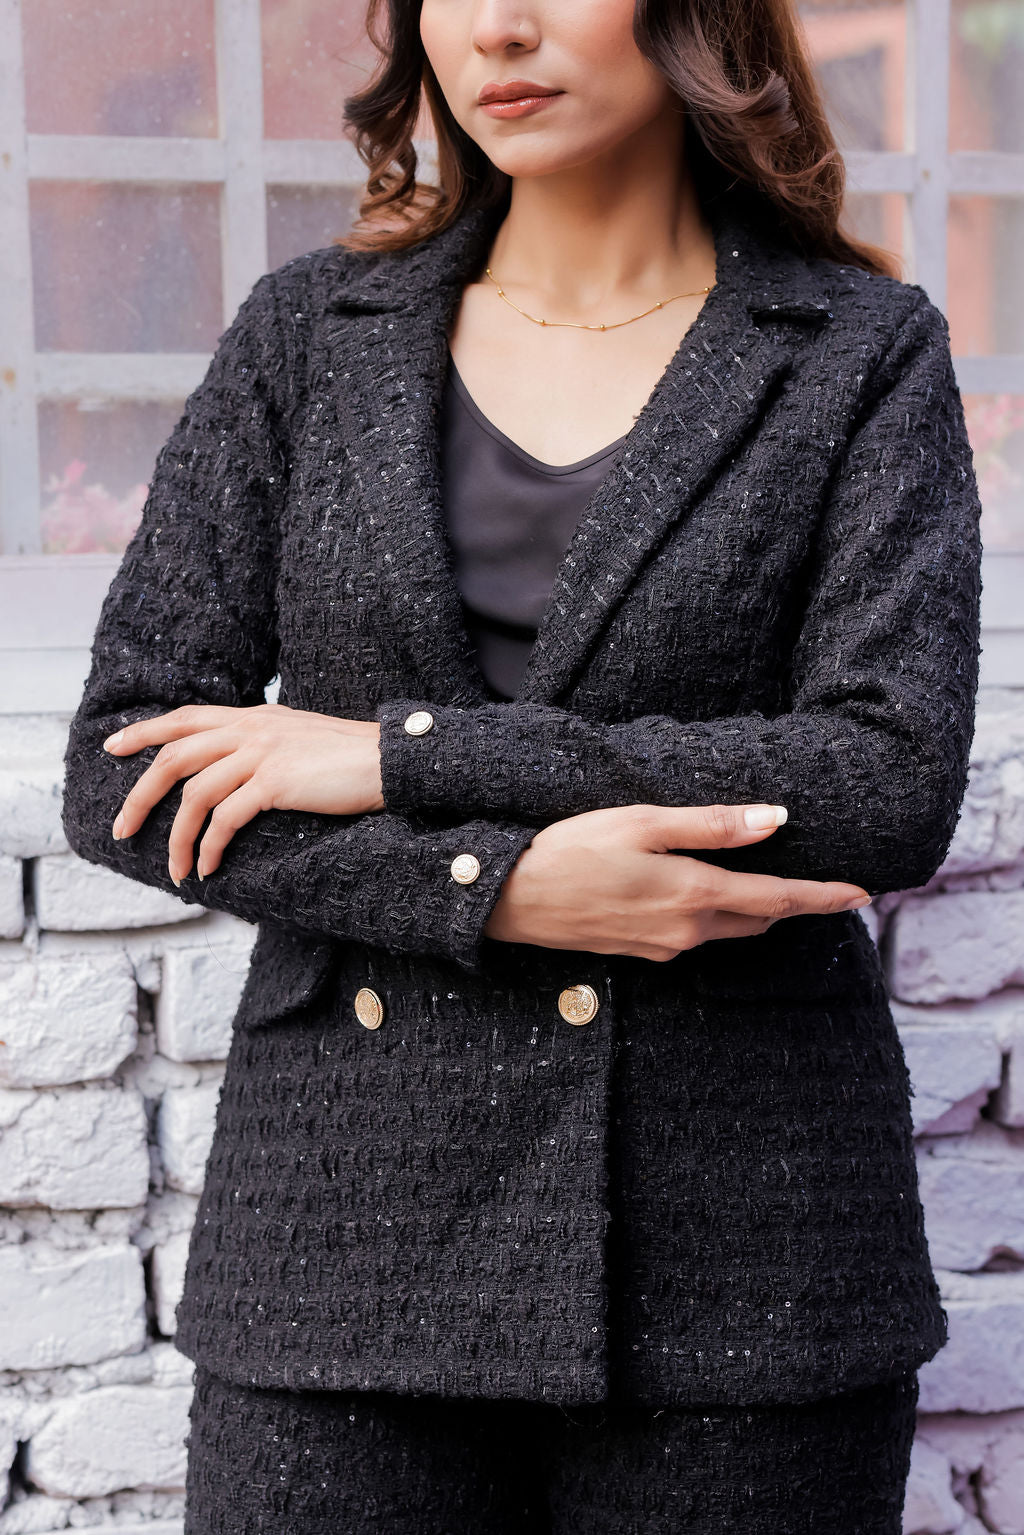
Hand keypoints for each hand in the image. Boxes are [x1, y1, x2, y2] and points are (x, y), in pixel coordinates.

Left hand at [102, 703, 384, 882]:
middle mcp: (251, 729)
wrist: (388, 760)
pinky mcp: (276, 782)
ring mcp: (262, 754)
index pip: (185, 717)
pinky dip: (210, 847)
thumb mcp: (297, 736)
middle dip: (141, 796)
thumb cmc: (350, 757)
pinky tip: (210, 866)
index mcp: (253, 716)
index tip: (113, 747)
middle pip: (175, 757)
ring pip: (195, 795)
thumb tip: (235, 764)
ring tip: (176, 869)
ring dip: (178, 838)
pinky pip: (225, 818)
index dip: (145, 731)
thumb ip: (263, 742)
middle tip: (122, 829)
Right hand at [484, 802, 870, 959]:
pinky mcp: (641, 952)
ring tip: (768, 883)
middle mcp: (687, 931)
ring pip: (727, 929)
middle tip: (822, 885)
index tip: (864, 894)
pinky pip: (695, 935)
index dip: (825, 898)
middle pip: (759, 920)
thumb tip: (776, 818)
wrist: (508, 899)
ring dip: (753, 911)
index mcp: (695, 896)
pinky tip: (702, 893)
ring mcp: (664, 947)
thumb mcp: (644, 822)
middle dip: (793, 904)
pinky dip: (715, 916)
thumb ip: (713, 824)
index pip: (780, 901)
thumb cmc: (571, 849)